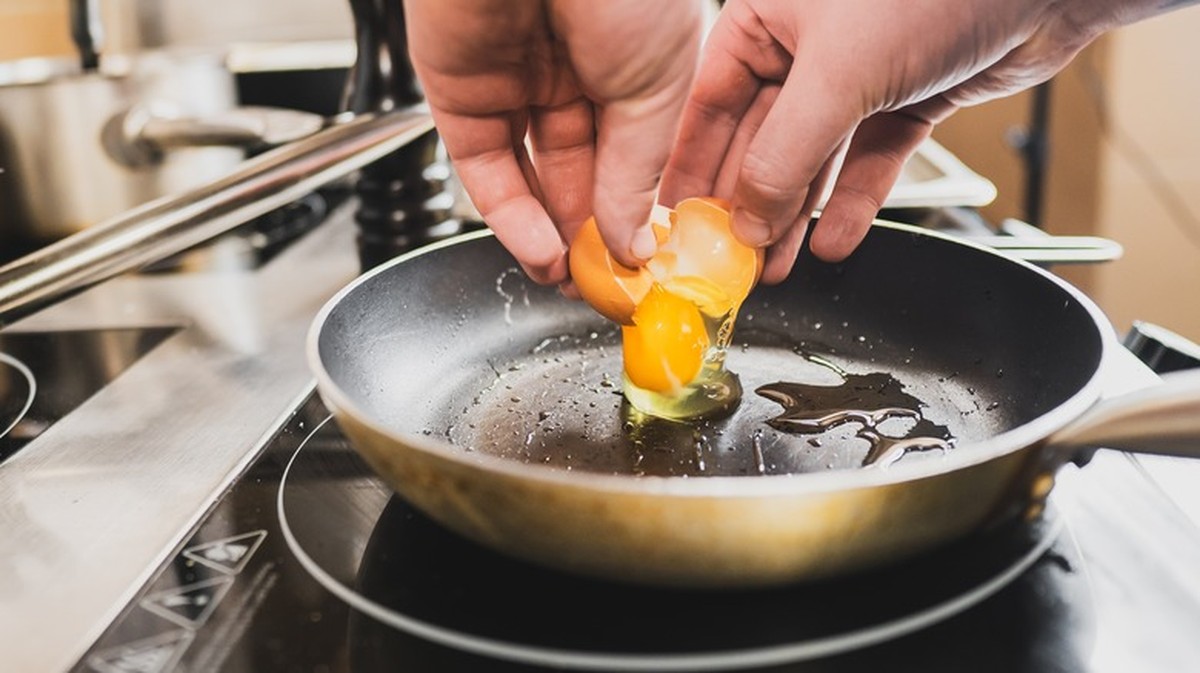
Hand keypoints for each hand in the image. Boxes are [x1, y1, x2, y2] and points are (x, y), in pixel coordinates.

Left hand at [404, 0, 701, 285]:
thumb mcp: (659, 87)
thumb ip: (639, 171)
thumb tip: (634, 240)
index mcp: (636, 64)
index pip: (636, 158)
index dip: (641, 215)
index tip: (649, 265)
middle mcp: (577, 75)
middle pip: (584, 176)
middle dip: (595, 235)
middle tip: (609, 284)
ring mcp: (517, 84)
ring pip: (534, 180)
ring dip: (554, 237)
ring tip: (575, 281)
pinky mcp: (462, 95)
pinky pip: (485, 170)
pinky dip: (511, 218)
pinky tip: (543, 252)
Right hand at [659, 0, 1154, 283]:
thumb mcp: (837, 75)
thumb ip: (782, 154)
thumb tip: (748, 221)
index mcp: (766, 19)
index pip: (710, 106)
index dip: (692, 168)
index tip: (678, 223)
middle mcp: (805, 45)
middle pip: (760, 140)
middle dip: (749, 204)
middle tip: (731, 261)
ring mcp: (858, 73)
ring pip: (813, 158)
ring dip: (795, 216)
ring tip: (776, 268)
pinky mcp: (904, 97)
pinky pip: (868, 162)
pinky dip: (853, 202)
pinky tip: (834, 241)